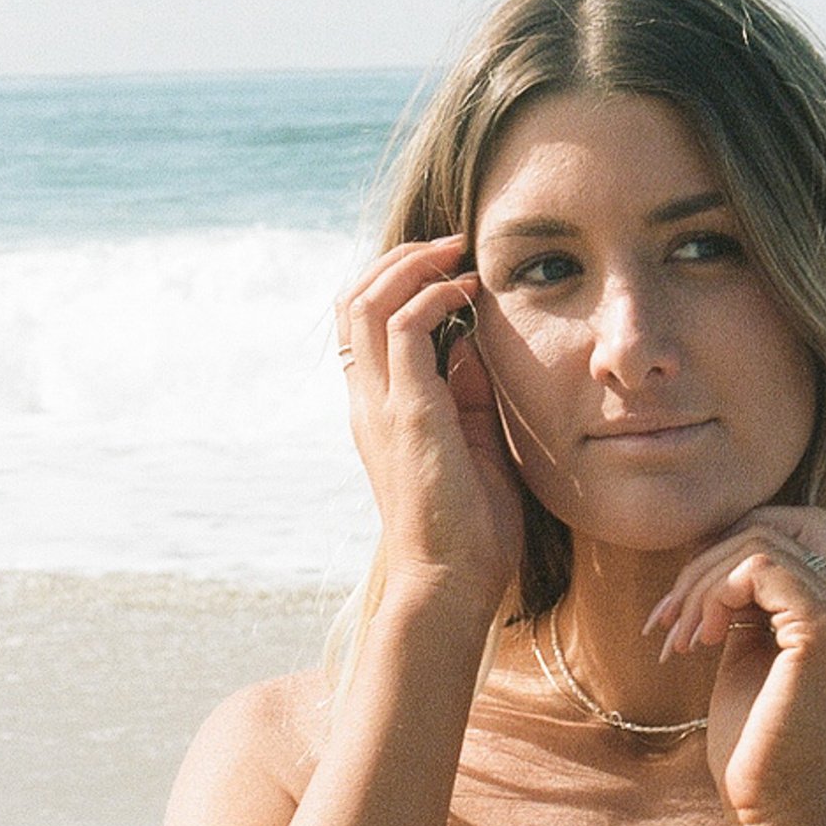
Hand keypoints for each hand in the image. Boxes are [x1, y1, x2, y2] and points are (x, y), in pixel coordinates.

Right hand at [335, 234, 525, 609]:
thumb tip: (471, 340)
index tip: (451, 267)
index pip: (362, 322)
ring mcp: (380, 405)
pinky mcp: (407, 414)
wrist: (454, 581)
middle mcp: (367, 399)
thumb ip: (466, 391)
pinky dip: (432, 297)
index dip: (397, 280)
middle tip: (451, 244)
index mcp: (377, 406)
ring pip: (366, 301)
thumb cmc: (470, 524)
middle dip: (399, 257)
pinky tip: (467, 294)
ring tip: (456, 253)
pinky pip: (402, 328)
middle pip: (352, 298)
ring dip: (412, 264)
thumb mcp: (473, 440)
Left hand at [641, 506, 825, 825]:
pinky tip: (701, 640)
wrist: (772, 809)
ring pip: (758, 543)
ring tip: (681, 638)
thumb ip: (747, 604)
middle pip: (772, 527)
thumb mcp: (747, 654)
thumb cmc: (754, 744)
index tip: (689, 601)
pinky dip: (714, 592)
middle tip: (668, 622)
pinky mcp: (824, 629)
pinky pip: (758, 566)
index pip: (794, 528)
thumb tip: (712, 553)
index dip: (732, 545)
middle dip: (704, 564)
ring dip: (700, 583)